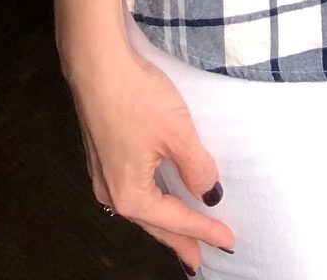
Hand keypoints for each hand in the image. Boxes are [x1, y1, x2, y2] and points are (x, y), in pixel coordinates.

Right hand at [66, 33, 234, 271]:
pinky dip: (149, 202)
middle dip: (179, 241)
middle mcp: (111, 192)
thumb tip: (209, 193)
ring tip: (181, 236)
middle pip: (154, 224)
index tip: (229, 241)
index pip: (177, 220)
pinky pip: (130, 191)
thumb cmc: (136, 97)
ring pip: (140, 209)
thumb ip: (197, 168)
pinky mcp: (101, 155)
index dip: (205, 231)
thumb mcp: (178, 134)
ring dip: (163, 223)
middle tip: (199, 260)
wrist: (97, 65)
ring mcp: (102, 174)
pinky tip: (155, 198)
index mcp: (131, 195)